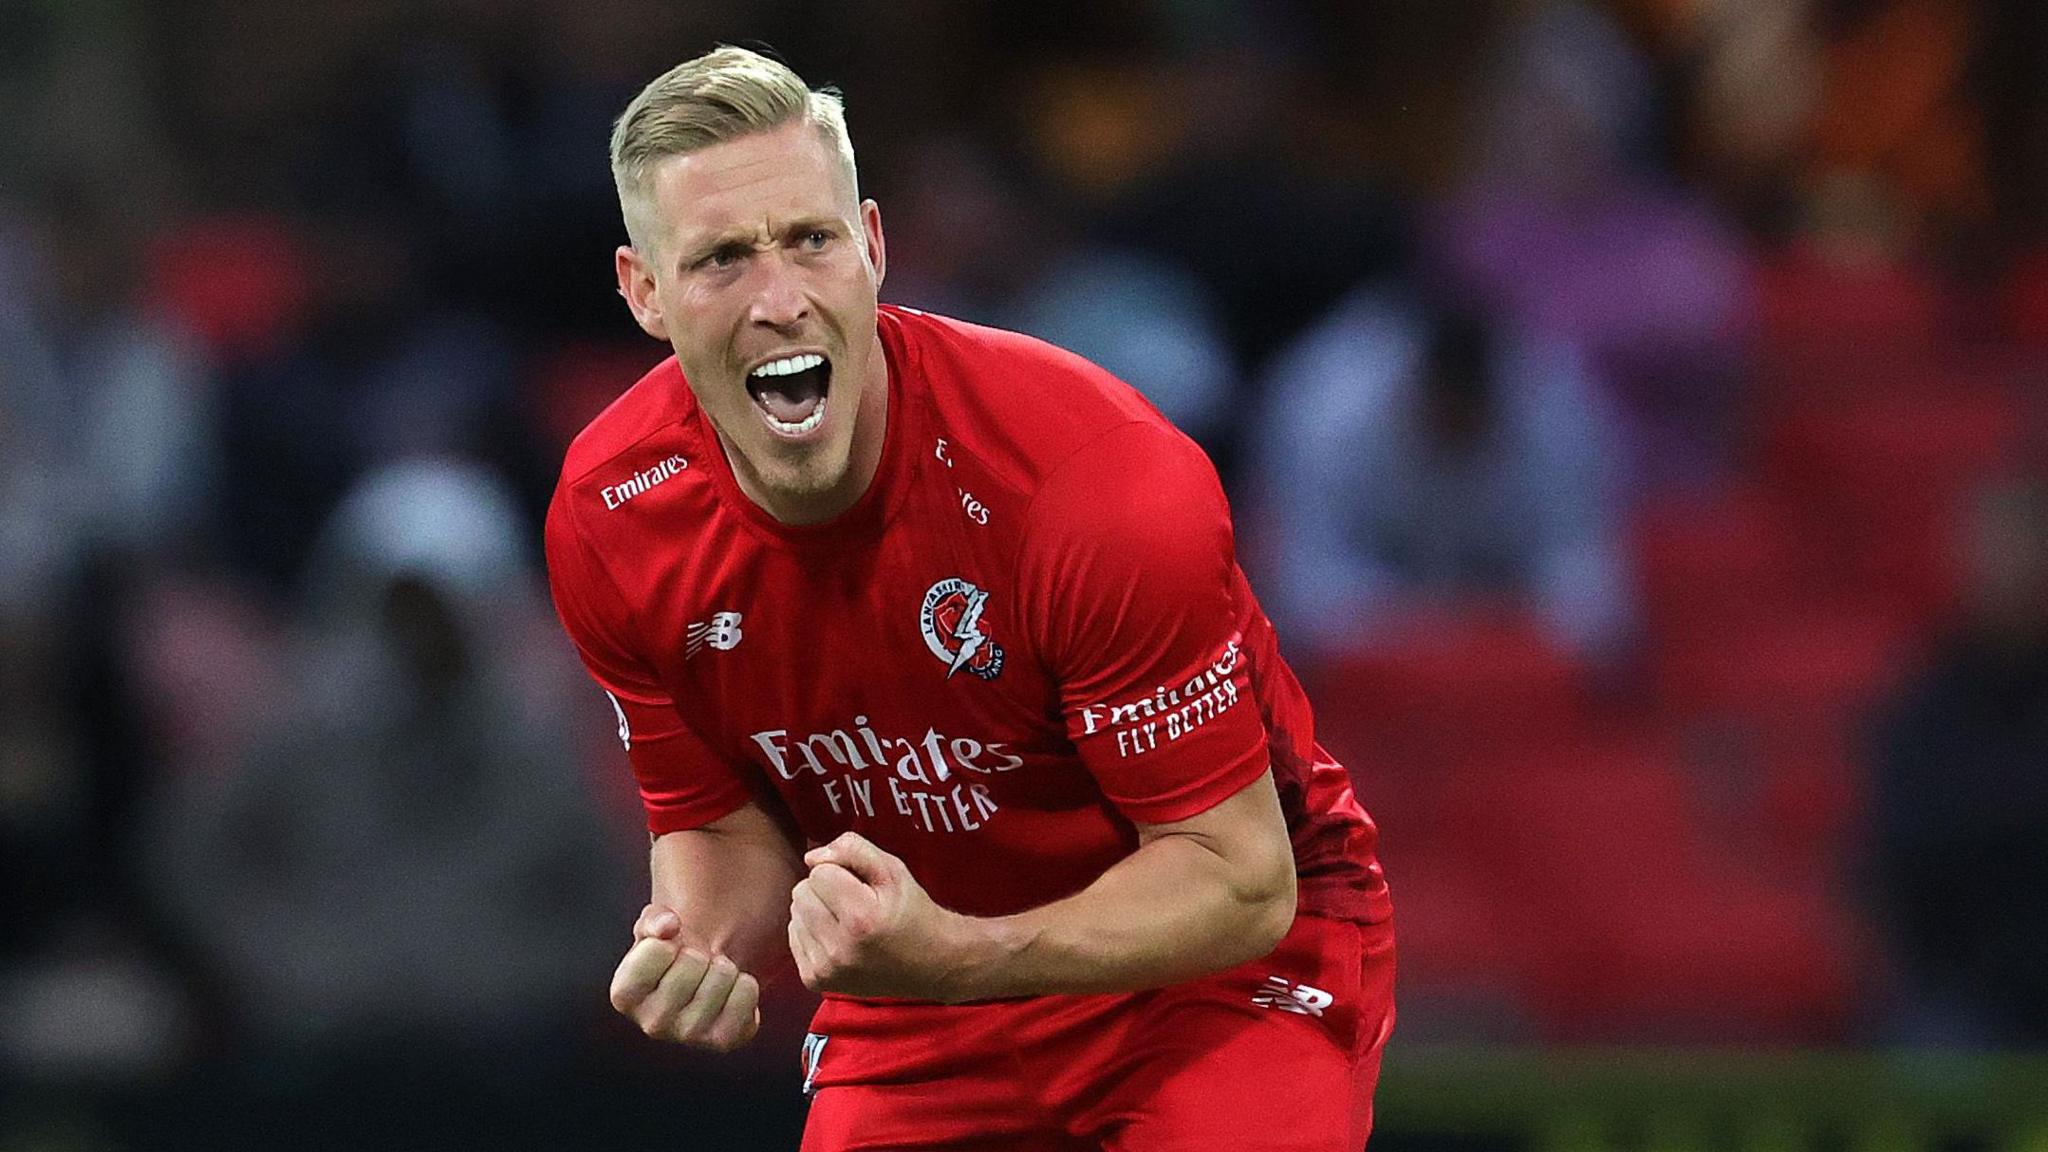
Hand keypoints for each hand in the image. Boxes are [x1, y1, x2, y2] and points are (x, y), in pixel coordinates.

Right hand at [608, 903, 760, 1049]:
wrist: (700, 980)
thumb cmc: (670, 952)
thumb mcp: (653, 927)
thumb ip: (655, 920)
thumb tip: (667, 925)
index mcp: (625, 995)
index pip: (658, 949)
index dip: (670, 939)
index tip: (668, 950)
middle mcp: (652, 1023)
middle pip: (693, 963)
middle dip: (699, 953)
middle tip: (694, 965)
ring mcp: (688, 1035)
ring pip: (722, 977)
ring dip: (723, 967)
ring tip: (710, 977)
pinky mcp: (723, 1040)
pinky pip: (747, 993)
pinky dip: (745, 983)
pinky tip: (729, 992)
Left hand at [787, 833, 975, 1000]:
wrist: (929, 963)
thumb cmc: (909, 911)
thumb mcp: (893, 869)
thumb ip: (852, 849)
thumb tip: (811, 858)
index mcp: (862, 918)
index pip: (819, 873)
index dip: (840, 871)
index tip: (862, 886)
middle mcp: (840, 948)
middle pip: (801, 893)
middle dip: (824, 889)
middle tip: (854, 902)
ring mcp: (826, 969)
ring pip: (795, 914)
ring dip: (816, 910)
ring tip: (847, 920)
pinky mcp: (815, 981)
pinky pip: (794, 938)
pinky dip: (812, 932)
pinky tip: (837, 937)